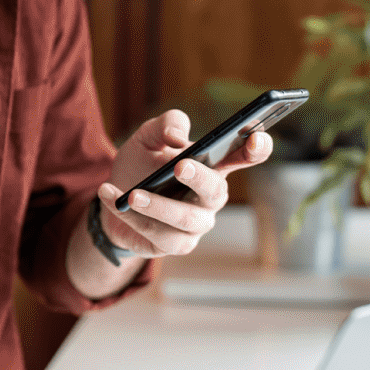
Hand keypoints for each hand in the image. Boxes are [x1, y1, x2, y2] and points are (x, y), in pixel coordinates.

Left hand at [98, 109, 271, 257]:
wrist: (112, 199)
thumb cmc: (140, 165)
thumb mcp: (147, 136)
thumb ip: (166, 124)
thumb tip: (178, 138)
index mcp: (213, 166)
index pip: (245, 156)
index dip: (257, 148)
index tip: (256, 138)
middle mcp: (210, 197)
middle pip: (216, 191)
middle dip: (199, 179)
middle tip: (179, 166)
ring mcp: (196, 224)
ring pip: (184, 220)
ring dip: (157, 206)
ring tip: (132, 194)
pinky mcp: (176, 245)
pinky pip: (157, 234)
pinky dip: (131, 216)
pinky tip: (112, 197)